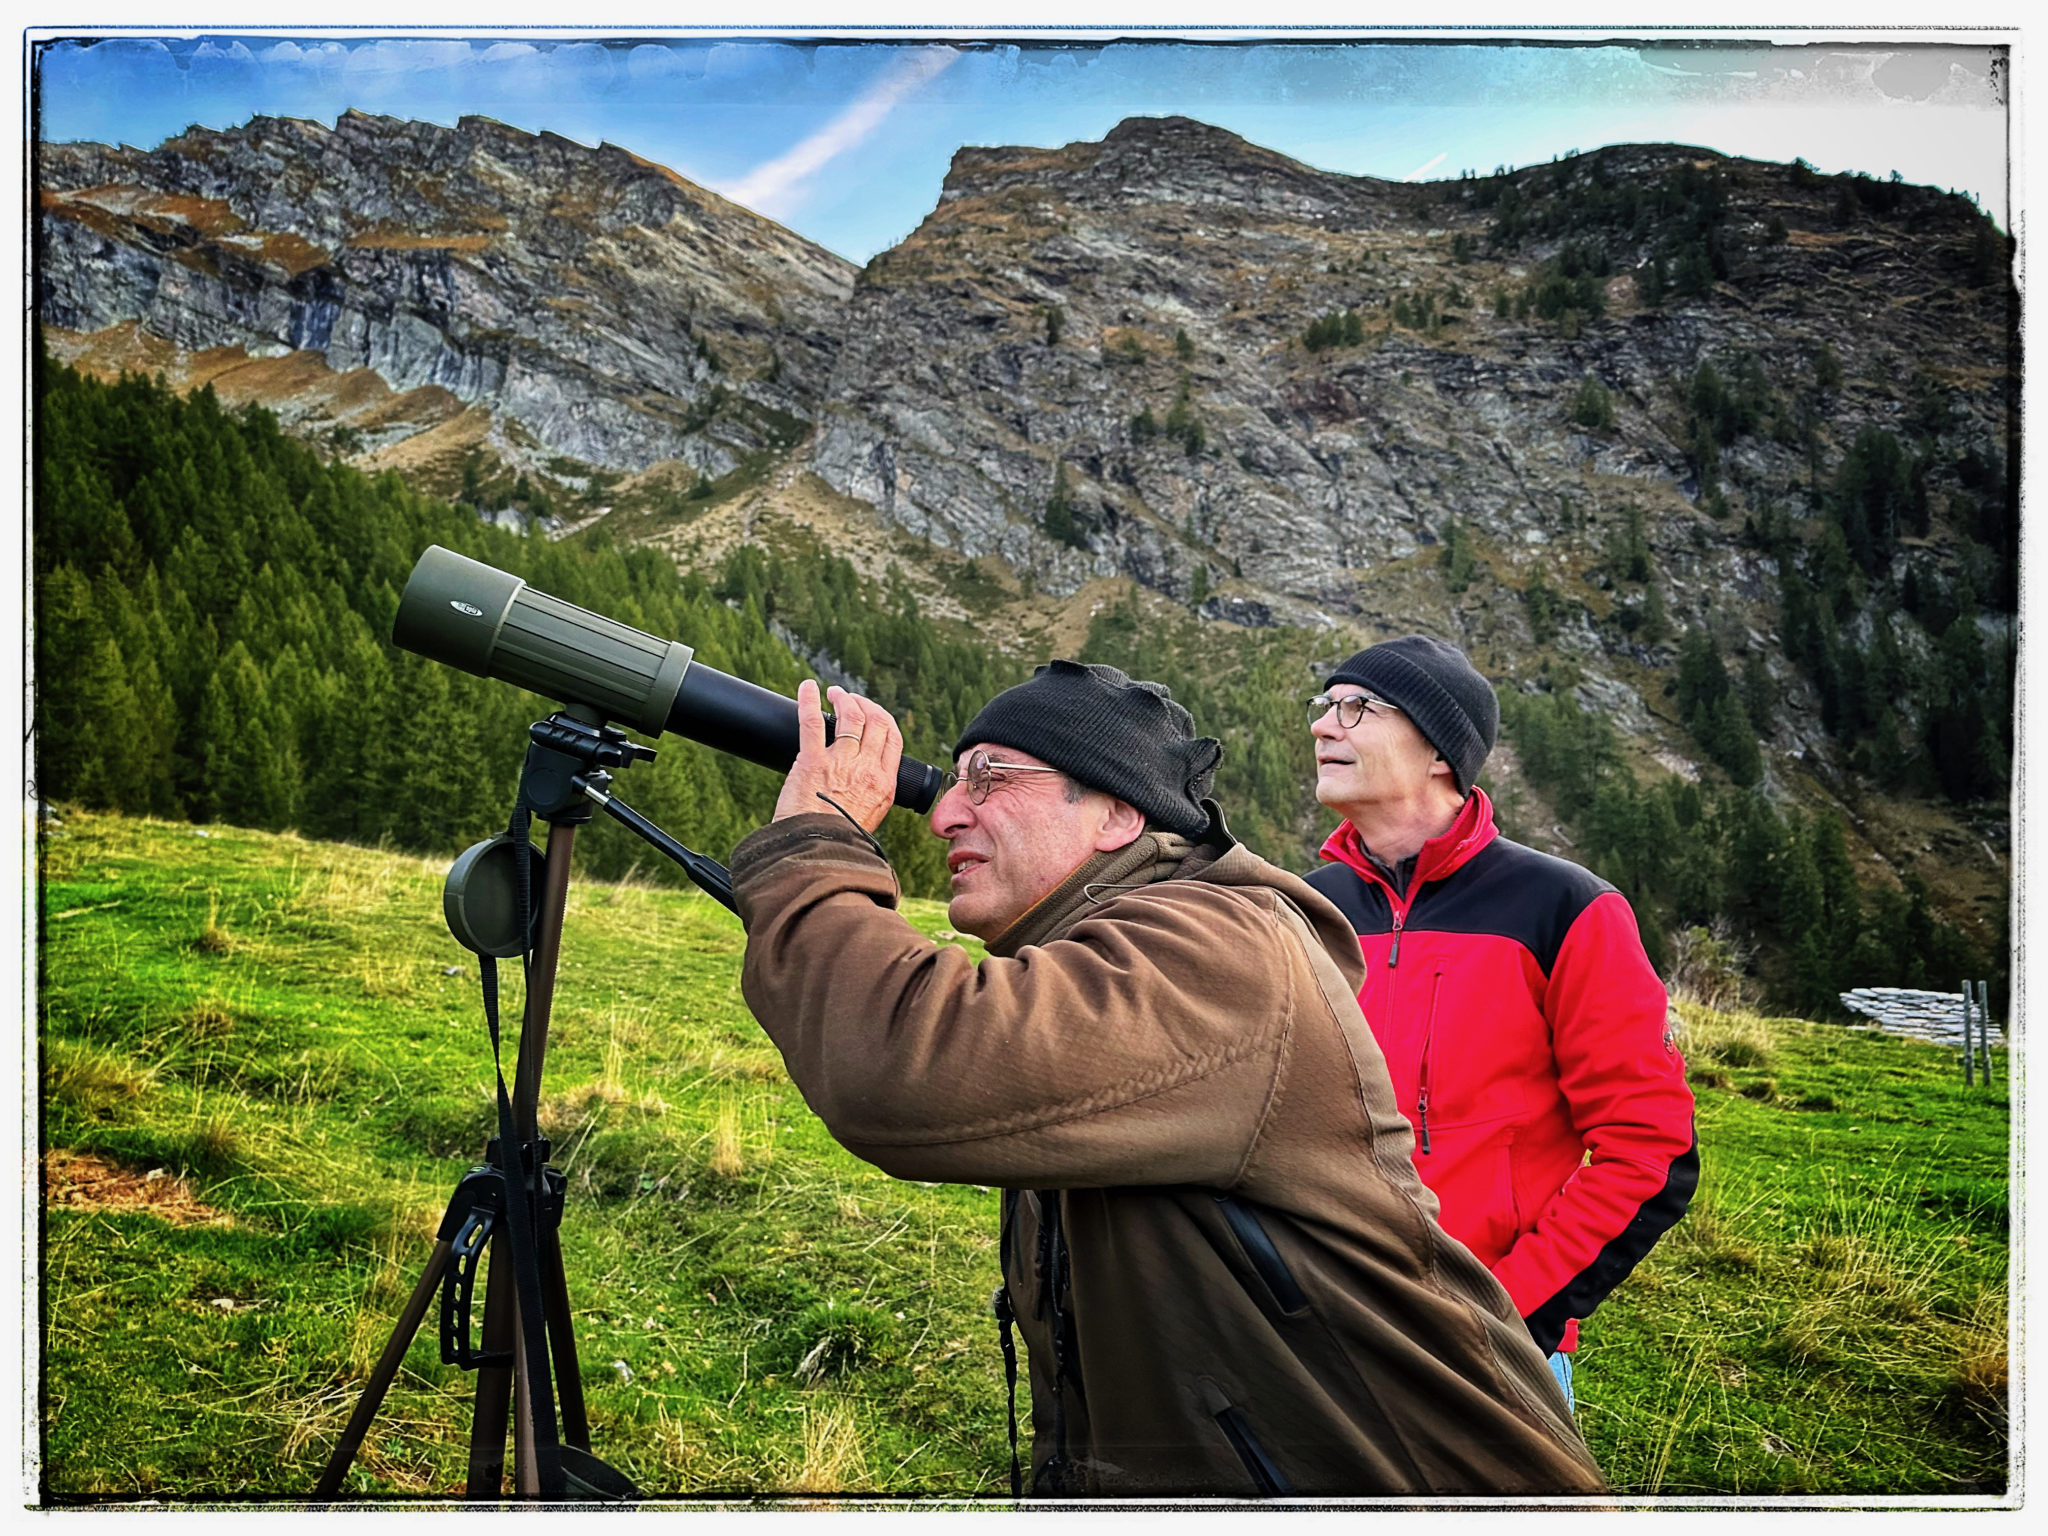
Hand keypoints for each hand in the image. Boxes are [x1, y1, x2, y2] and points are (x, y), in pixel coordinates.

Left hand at [770, 681, 904, 830]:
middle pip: (875, 721)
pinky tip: (808, 687)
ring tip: (833, 693)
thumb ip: (872, 793)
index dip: (883, 719)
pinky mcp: (811, 761)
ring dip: (843, 698)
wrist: (816, 853)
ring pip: (850, 716)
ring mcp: (840, 763)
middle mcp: (867, 769)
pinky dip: (809, 700)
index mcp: (884, 783)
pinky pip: (812, 721)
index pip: (893, 738)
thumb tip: (865, 779)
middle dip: (864, 704)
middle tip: (850, 699)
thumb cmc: (839, 840)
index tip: (872, 714)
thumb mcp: (871, 817)